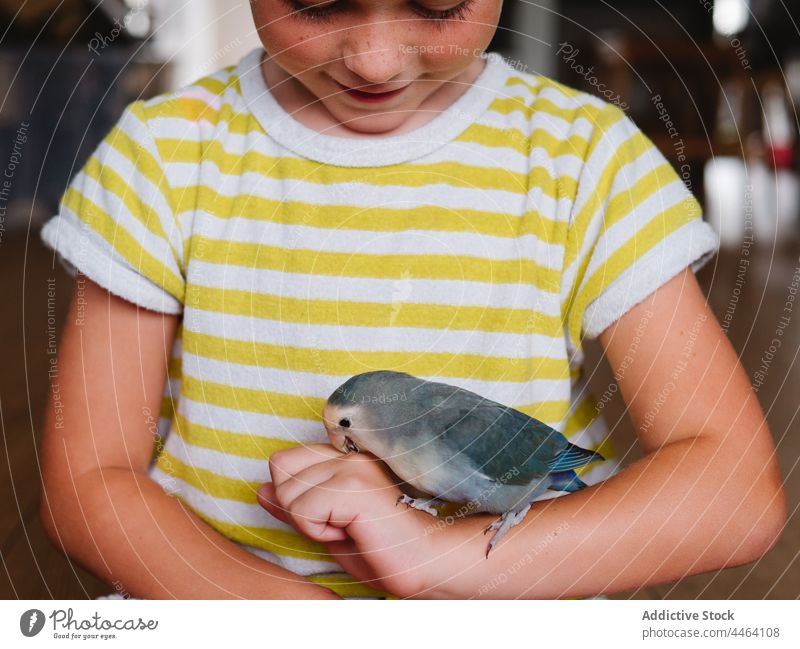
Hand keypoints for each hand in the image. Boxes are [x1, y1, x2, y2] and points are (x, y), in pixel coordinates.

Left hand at [257, 444, 438, 597]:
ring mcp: (352, 467)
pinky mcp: (355, 486)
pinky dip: (317, 531)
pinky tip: (349, 533)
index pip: (285, 461)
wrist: (424, 561)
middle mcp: (347, 455)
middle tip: (335, 524)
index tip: (329, 517)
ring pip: (288, 491)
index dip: (294, 496)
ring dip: (308, 522)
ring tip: (346, 528)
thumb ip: (295, 507)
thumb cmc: (381, 549)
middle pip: (280, 469)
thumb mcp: (327, 529)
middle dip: (296, 507)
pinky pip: (303, 509)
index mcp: (343, 459)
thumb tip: (260, 490)